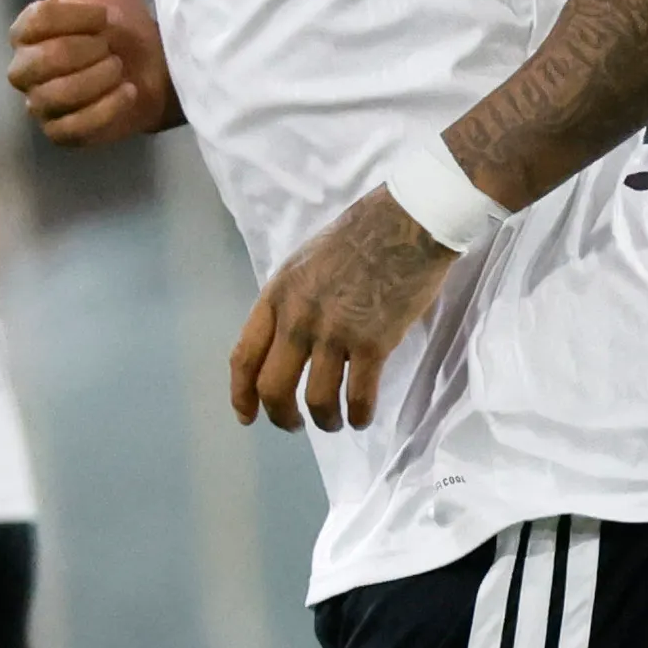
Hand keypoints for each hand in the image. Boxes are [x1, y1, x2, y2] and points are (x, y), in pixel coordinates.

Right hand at [6, 0, 176, 142]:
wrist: (157, 68)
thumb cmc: (123, 23)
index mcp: (29, 32)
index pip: (31, 24)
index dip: (70, 20)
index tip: (104, 16)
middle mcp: (27, 70)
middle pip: (34, 65)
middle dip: (82, 53)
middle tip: (112, 45)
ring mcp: (43, 106)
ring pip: (53, 97)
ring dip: (96, 80)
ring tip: (121, 68)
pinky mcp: (64, 135)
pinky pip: (71, 129)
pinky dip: (104, 110)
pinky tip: (127, 92)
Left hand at [231, 191, 454, 432]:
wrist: (406, 222)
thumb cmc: (360, 235)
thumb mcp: (306, 262)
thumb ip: (292, 301)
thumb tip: (290, 337)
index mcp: (277, 295)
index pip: (244, 355)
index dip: (241, 393)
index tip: (246, 415)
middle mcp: (298, 318)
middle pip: (273, 387)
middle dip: (281, 417)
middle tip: (295, 425)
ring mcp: (334, 332)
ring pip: (315, 399)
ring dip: (325, 420)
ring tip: (335, 422)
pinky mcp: (373, 343)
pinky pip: (357, 396)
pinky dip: (358, 416)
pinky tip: (362, 417)